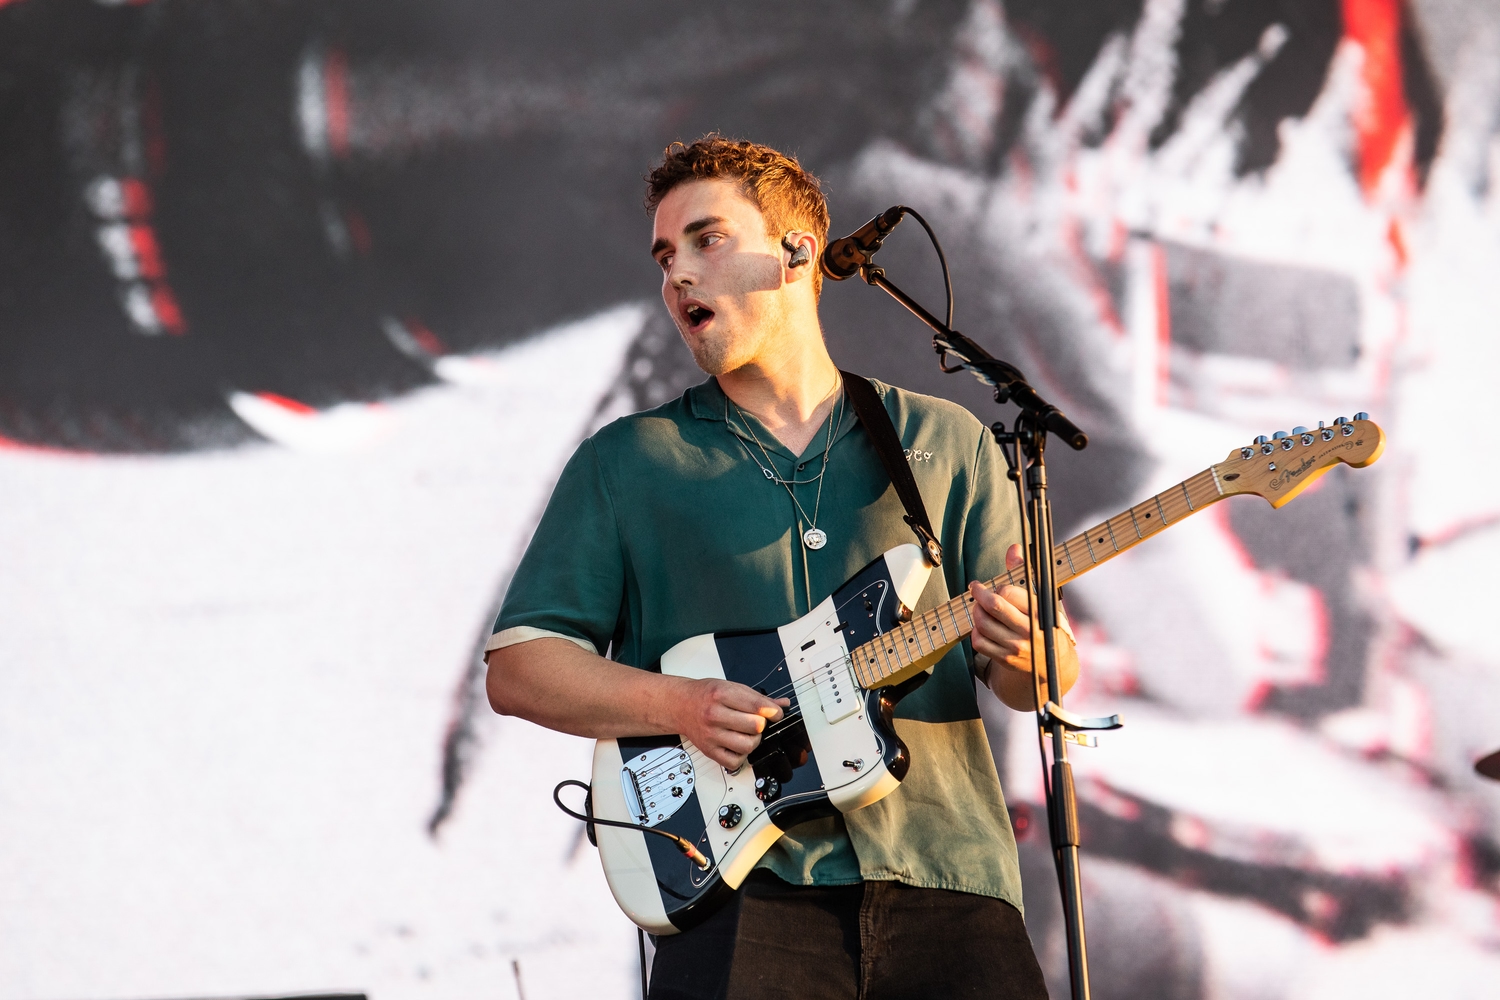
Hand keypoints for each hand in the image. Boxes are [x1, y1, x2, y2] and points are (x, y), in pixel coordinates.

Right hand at [675, 678, 789, 770]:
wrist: (681, 705)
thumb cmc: (705, 696)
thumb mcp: (730, 687)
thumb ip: (757, 698)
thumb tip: (781, 705)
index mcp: (722, 694)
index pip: (757, 706)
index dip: (773, 711)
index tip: (776, 714)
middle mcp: (715, 715)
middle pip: (755, 726)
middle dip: (761, 724)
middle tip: (756, 721)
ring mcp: (711, 734)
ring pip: (748, 746)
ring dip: (753, 740)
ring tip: (748, 734)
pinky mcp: (709, 750)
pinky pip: (735, 761)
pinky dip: (742, 755)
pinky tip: (738, 744)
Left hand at [968, 543, 1078, 710]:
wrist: (1052, 661)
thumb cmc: (1042, 622)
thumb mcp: (1039, 598)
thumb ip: (1023, 572)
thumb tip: (1014, 548)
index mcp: (1039, 611)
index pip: (1008, 592)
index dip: (996, 587)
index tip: (990, 586)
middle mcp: (1029, 630)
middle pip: (993, 606)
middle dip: (978, 594)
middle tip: (975, 589)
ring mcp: (1016, 646)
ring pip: (982, 624)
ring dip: (976, 612)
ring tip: (979, 608)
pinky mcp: (1006, 659)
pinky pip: (979, 643)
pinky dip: (975, 632)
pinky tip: (981, 627)